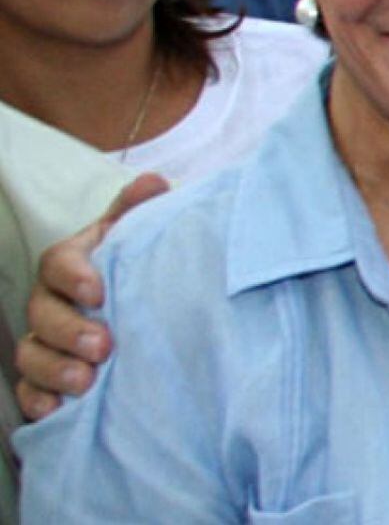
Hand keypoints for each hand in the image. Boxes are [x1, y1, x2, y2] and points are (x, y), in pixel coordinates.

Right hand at [14, 172, 167, 420]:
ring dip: (54, 370)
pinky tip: (56, 412)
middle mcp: (51, 301)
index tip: (99, 293)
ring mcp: (45, 340)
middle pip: (42, 314)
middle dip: (68, 331)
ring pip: (31, 355)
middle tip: (103, 347)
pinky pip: (29, 391)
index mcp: (73, 262)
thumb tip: (152, 183)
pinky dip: (38, 401)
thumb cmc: (138, 267)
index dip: (73, 276)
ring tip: (86, 383)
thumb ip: (139, 211)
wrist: (146, 304)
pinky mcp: (46, 377)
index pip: (57, 261)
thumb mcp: (139, 236)